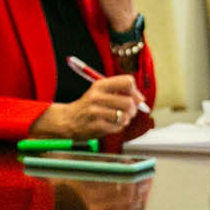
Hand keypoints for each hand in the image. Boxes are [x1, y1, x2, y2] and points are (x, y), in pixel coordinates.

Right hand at [31, 74, 145, 138]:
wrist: (69, 120)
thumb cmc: (89, 105)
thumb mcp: (101, 92)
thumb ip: (120, 92)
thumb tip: (141, 99)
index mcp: (100, 85)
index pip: (128, 82)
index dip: (135, 91)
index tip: (134, 98)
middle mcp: (97, 97)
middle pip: (129, 102)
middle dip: (133, 109)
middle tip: (129, 112)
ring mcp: (95, 112)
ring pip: (124, 116)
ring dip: (126, 119)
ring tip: (119, 119)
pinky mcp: (96, 126)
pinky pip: (117, 127)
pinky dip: (118, 127)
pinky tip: (110, 125)